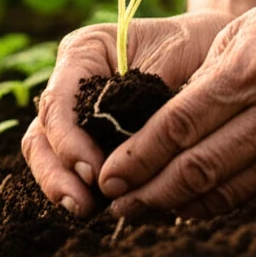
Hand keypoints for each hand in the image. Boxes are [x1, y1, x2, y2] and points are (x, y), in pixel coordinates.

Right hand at [21, 10, 232, 216]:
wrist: (212, 46)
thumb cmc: (195, 45)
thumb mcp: (175, 58)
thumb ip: (143, 96)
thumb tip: (125, 149)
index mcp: (84, 52)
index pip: (59, 100)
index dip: (69, 141)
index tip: (94, 172)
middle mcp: (71, 81)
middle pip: (42, 131)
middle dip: (57, 172)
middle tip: (82, 204)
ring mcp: (76, 111)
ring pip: (47, 153)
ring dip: (61, 184)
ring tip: (85, 210)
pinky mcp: (91, 138)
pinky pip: (71, 166)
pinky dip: (79, 187)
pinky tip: (97, 207)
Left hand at [98, 0, 255, 218]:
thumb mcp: (240, 33)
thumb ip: (201, 82)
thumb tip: (156, 130)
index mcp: (250, 74)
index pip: (178, 128)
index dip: (138, 157)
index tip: (109, 174)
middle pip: (198, 169)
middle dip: (149, 192)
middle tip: (115, 204)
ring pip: (224, 191)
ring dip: (177, 206)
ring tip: (142, 211)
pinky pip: (252, 192)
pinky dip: (214, 203)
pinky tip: (186, 205)